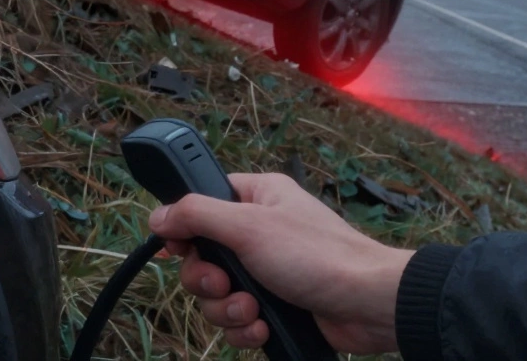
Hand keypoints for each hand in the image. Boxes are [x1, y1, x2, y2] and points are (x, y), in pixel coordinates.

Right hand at [148, 172, 412, 354]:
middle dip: (208, 281)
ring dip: (228, 309)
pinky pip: (238, 320)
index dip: (185, 228)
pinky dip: (245, 328)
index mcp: (257, 197)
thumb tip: (158, 215)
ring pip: (217, 294)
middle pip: (202, 257)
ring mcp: (267, 271)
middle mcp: (259, 232)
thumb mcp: (249, 226)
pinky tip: (264, 327)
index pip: (201, 204)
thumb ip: (197, 216)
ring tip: (253, 311)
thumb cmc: (318, 256)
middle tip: (225, 284)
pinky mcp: (275, 306)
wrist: (368, 306)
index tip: (180, 247)